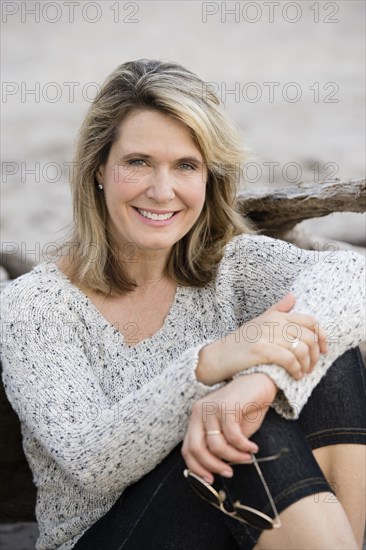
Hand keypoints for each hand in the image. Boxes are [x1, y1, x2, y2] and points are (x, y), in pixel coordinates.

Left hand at [182, 373, 276, 482]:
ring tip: (247, 458)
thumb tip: (218, 469)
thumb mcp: (229, 432)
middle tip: (228, 473)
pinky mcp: (226, 406)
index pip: (187, 449)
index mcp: (196, 418)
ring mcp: (211, 407)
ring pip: (216, 446)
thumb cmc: (245, 409)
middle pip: (196, 449)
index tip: (210, 480)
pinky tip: (252, 448)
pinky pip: (233, 437)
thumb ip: (221, 446)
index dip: (196, 468)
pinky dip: (244, 447)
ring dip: (234, 457)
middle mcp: (199, 411)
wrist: (260, 383)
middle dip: (212, 466)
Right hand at [196, 292, 327, 384]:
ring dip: (306, 365)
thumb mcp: (259, 321)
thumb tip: (293, 296)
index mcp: (276, 315)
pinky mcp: (260, 349)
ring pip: (301, 349)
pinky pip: (289, 359)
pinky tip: (294, 376)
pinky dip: (296, 370)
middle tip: (310, 368)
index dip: (323, 337)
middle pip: (309, 337)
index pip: (311, 322)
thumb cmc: (240, 342)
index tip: (323, 351)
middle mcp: (273, 322)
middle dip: (315, 356)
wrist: (217, 356)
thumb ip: (278, 310)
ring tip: (302, 373)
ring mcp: (266, 334)